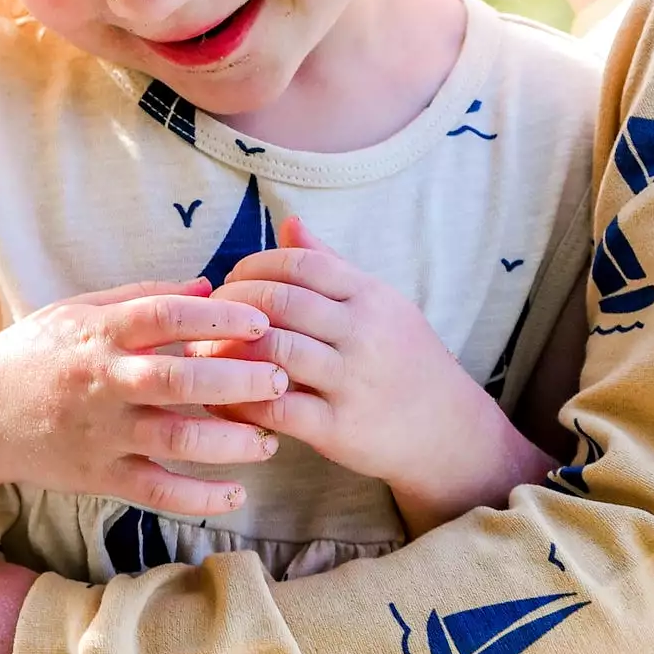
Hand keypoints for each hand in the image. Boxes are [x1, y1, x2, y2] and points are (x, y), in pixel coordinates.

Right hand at [0, 280, 287, 515]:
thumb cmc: (37, 353)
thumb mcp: (80, 310)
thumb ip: (143, 298)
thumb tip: (208, 286)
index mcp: (100, 332)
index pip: (165, 315)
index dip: (217, 318)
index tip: (261, 322)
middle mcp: (102, 382)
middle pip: (178, 379)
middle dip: (238, 380)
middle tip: (280, 379)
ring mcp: (100, 432)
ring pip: (175, 439)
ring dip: (230, 442)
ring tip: (269, 441)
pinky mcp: (98, 475)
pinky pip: (156, 491)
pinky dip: (199, 497)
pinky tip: (236, 493)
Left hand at [214, 218, 551, 535]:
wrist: (450, 432)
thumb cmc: (407, 361)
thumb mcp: (381, 305)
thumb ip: (332, 265)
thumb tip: (290, 222)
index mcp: (369, 296)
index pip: (298, 263)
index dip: (253, 267)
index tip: (231, 282)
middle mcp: (362, 333)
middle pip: (279, 301)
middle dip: (231, 305)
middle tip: (207, 317)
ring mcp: (351, 380)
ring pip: (273, 350)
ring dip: (227, 351)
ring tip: (203, 356)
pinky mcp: (338, 427)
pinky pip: (276, 408)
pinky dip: (240, 402)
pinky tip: (222, 400)